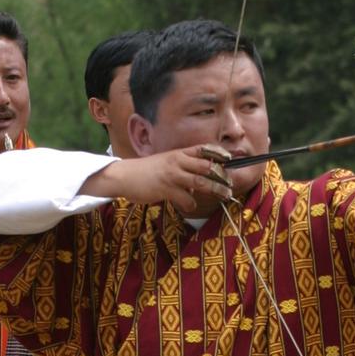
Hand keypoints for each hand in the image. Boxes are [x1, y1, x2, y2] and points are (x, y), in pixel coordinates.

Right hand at [82, 144, 232, 212]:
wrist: (124, 176)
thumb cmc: (145, 171)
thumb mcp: (165, 163)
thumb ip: (181, 168)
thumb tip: (196, 183)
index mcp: (178, 153)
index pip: (202, 149)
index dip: (218, 152)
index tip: (230, 158)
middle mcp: (177, 162)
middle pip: (207, 166)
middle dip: (222, 175)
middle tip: (230, 184)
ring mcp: (172, 175)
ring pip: (200, 182)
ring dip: (216, 189)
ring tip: (225, 195)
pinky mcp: (166, 189)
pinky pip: (185, 199)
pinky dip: (191, 204)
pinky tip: (189, 206)